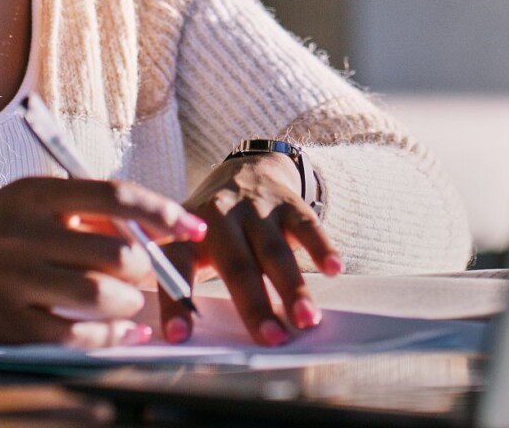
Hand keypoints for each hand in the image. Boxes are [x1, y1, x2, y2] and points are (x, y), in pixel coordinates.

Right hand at [0, 176, 206, 348]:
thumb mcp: (27, 202)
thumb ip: (83, 211)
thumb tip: (154, 231)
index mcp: (33, 194)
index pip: (113, 195)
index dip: (162, 212)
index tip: (193, 227)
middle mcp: (23, 235)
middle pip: (115, 253)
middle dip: (147, 270)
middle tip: (150, 275)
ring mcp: (14, 282)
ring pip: (102, 297)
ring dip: (130, 304)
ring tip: (130, 303)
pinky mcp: (9, 325)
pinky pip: (77, 336)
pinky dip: (112, 337)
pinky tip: (124, 333)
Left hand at [160, 153, 341, 346]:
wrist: (246, 170)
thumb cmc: (212, 230)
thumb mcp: (187, 246)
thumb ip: (184, 283)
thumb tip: (179, 338)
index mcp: (186, 235)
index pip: (176, 270)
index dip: (174, 303)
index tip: (177, 338)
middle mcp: (218, 217)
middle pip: (236, 266)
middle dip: (254, 305)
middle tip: (271, 339)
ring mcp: (255, 209)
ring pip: (274, 251)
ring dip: (292, 287)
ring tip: (307, 320)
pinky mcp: (288, 203)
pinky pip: (307, 226)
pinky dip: (321, 247)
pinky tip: (334, 269)